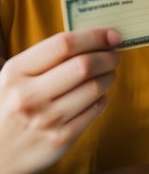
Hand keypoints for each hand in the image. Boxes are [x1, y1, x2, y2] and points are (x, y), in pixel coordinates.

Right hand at [0, 28, 119, 173]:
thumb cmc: (7, 109)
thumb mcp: (11, 79)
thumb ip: (44, 60)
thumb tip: (91, 41)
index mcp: (15, 72)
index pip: (63, 44)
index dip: (93, 36)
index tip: (111, 35)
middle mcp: (29, 94)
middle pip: (84, 65)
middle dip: (108, 57)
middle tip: (113, 56)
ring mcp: (47, 119)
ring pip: (95, 88)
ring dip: (109, 77)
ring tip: (108, 74)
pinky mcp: (61, 138)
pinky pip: (95, 110)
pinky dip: (103, 99)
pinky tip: (98, 96)